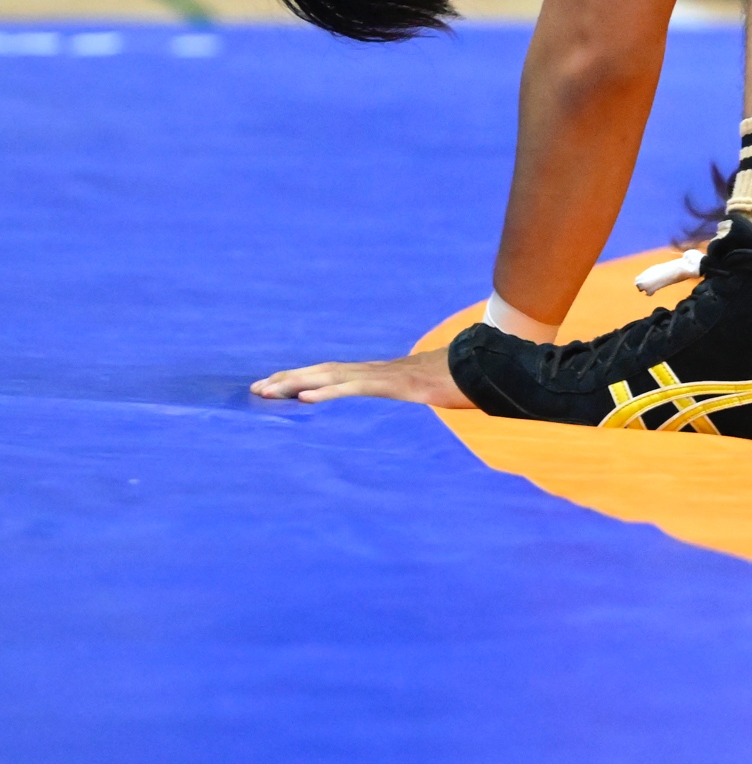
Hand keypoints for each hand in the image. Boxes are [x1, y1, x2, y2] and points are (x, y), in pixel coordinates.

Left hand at [251, 348, 471, 407]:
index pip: (332, 373)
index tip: (273, 386)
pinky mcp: (393, 385)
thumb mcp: (425, 390)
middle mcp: (375, 370)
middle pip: (322, 371)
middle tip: (254, 389)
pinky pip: (354, 389)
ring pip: (331, 377)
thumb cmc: (456, 380)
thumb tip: (406, 397)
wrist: (481, 368)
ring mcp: (382, 375)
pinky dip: (328, 393)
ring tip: (268, 392)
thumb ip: (408, 392)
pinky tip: (306, 399)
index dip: (302, 377)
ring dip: (297, 384)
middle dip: (287, 379)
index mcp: (379, 373)